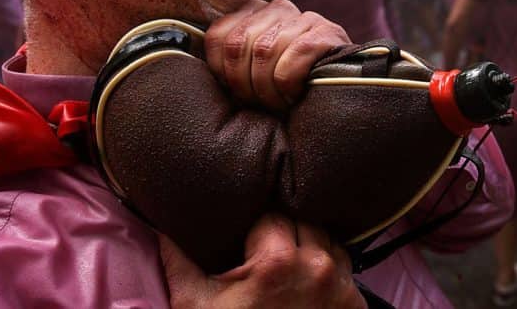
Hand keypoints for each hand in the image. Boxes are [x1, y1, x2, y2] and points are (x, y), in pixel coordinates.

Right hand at [160, 214, 365, 308]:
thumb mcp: (196, 304)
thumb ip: (178, 261)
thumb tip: (162, 228)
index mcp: (277, 261)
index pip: (271, 216)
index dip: (256, 230)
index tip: (247, 246)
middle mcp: (316, 267)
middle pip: (303, 223)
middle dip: (284, 236)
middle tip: (265, 259)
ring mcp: (340, 286)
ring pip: (328, 242)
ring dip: (310, 250)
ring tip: (286, 272)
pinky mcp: (355, 304)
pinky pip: (346, 268)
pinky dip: (328, 272)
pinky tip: (306, 287)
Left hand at [204, 0, 350, 109]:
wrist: (340, 92)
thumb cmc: (285, 88)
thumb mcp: (250, 72)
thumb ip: (226, 61)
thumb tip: (183, 70)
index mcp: (252, 12)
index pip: (218, 36)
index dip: (224, 73)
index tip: (238, 94)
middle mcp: (276, 6)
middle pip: (239, 45)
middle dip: (245, 85)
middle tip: (261, 104)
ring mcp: (303, 16)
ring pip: (264, 52)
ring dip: (269, 89)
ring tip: (280, 102)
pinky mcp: (325, 31)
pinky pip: (293, 57)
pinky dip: (289, 84)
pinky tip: (298, 94)